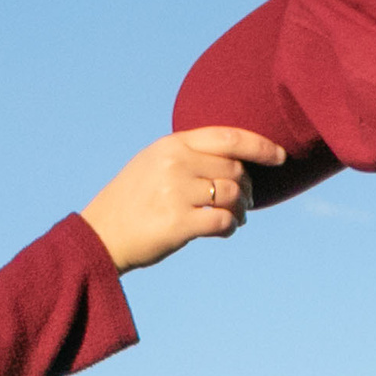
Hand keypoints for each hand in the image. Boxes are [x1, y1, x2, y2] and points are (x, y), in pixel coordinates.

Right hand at [79, 129, 286, 273]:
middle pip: (235, 170)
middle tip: (246, 202)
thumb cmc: (128, 203)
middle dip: (248, 188)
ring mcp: (176, 193)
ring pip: (232, 195)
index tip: (279, 157)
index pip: (229, 138)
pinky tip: (226, 231)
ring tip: (237, 218)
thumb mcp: (151, 164)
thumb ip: (187, 155)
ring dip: (242, 209)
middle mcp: (175, 165)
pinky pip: (222, 221)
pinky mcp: (178, 224)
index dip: (261, 146)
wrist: (96, 237)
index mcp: (171, 145)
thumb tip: (237, 161)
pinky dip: (231, 227)